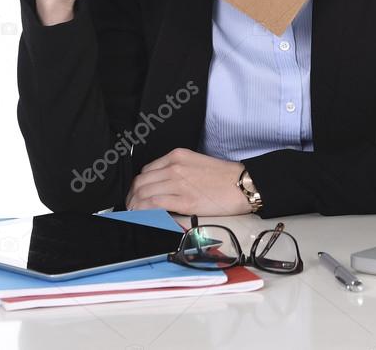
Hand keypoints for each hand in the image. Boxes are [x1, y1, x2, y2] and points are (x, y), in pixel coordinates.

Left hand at [125, 148, 251, 215]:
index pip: (145, 171)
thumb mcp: (196, 163)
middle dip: (131, 198)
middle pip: (140, 183)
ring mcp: (178, 183)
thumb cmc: (224, 177)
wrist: (243, 184)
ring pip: (142, 195)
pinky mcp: (184, 201)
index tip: (137, 197)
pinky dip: (144, 214)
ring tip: (135, 217)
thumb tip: (161, 188)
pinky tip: (144, 219)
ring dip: (134, 208)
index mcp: (177, 156)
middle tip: (132, 210)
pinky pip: (154, 206)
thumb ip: (177, 171)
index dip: (138, 187)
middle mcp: (174, 167)